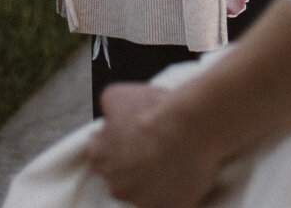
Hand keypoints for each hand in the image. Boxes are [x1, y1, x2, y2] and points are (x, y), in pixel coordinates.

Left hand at [86, 84, 223, 207]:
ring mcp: (143, 201)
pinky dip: (175, 192)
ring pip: (144, 193)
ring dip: (154, 181)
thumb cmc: (155, 111)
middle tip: (152, 148)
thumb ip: (107, 109)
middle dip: (133, 166)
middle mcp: (117, 185)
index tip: (130, 137)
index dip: (116, 144)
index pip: (99, 155)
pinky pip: (170, 203)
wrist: (191, 128)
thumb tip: (109, 114)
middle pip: (120, 177)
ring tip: (172, 160)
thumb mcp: (117, 94)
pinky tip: (184, 174)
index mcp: (102, 158)